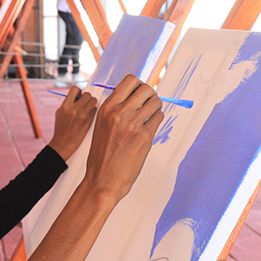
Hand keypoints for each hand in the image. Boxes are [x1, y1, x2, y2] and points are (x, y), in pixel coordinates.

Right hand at [47, 86, 97, 160]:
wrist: (62, 144)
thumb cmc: (61, 129)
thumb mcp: (60, 113)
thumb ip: (68, 104)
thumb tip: (78, 96)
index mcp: (65, 105)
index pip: (75, 89)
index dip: (79, 91)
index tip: (79, 96)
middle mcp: (73, 108)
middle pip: (87, 94)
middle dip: (87, 98)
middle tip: (85, 103)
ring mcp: (81, 114)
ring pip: (93, 101)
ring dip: (92, 103)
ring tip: (88, 109)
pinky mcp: (88, 120)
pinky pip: (95, 110)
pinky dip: (94, 111)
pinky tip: (89, 116)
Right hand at [84, 74, 162, 202]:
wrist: (102, 180)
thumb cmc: (102, 155)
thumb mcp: (101, 126)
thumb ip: (116, 110)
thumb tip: (136, 96)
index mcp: (106, 108)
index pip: (130, 80)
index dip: (139, 85)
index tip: (140, 94)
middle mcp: (119, 112)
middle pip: (146, 88)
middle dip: (150, 95)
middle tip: (147, 106)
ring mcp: (132, 124)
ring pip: (156, 101)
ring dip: (155, 108)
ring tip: (148, 118)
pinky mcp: (144, 136)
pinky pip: (159, 117)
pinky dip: (157, 120)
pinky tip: (149, 129)